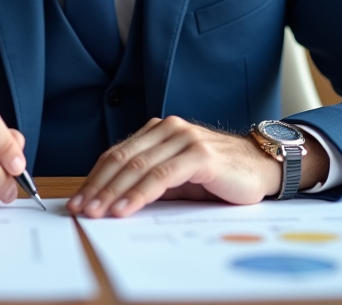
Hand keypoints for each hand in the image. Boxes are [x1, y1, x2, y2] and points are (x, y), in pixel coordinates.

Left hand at [67, 117, 328, 217]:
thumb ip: (150, 181)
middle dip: (98, 187)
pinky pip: (161, 176)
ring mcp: (184, 139)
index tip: (78, 201)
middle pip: (122, 160)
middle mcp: (168, 129)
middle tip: (81, 210)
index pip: (117, 155)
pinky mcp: (199, 154)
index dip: (95, 179)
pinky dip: (140, 194)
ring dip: (113, 193)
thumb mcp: (179, 178)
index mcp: (158, 131)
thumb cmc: (220, 175)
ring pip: (138, 167)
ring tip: (98, 213)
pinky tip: (126, 209)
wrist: (263, 167)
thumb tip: (111, 201)